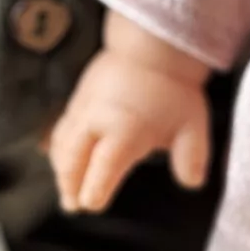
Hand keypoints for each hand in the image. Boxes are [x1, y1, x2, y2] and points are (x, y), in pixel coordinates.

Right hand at [49, 45, 210, 212]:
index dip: (96, 186)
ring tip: (67, 189)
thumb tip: (192, 182)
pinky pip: (61, 125)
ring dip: (62, 168)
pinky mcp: (77, 97)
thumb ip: (191, 155)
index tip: (92, 203)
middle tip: (72, 205)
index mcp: (125, 127)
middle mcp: (98, 118)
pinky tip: (57, 157)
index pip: (106, 164)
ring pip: (63, 142)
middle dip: (70, 183)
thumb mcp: (192, 123)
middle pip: (74, 157)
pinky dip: (57, 146)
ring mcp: (84, 106)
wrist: (150, 45)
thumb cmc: (172, 88)